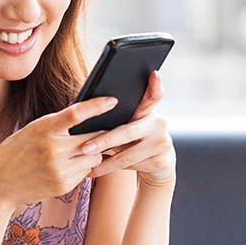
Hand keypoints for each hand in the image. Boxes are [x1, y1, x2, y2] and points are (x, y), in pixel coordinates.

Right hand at [0, 96, 116, 208]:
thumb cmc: (15, 152)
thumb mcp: (31, 131)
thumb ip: (56, 125)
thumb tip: (87, 117)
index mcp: (43, 129)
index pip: (77, 113)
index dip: (98, 106)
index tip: (113, 101)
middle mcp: (53, 150)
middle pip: (94, 137)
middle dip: (103, 133)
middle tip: (110, 128)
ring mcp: (60, 169)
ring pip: (94, 156)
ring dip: (93, 151)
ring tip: (81, 149)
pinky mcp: (64, 185)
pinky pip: (85, 172)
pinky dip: (83, 166)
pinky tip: (69, 165)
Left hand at [80, 71, 175, 186]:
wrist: (159, 163)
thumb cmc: (135, 138)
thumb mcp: (131, 124)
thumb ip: (119, 115)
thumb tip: (84, 107)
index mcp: (150, 110)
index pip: (154, 94)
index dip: (156, 85)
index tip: (154, 74)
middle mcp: (159, 123)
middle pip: (128, 131)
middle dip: (104, 140)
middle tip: (84, 147)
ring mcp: (162, 142)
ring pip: (126, 154)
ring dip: (104, 161)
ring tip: (85, 164)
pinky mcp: (160, 161)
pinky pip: (129, 166)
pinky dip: (110, 168)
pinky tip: (95, 170)